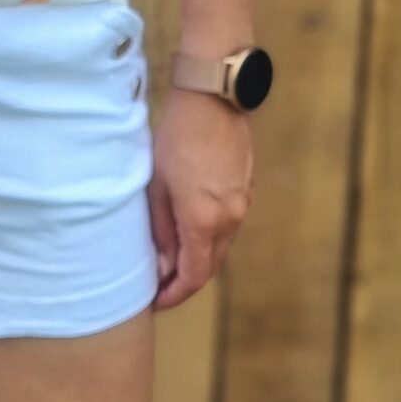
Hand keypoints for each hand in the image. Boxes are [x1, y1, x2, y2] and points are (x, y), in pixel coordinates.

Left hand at [147, 89, 253, 306]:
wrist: (213, 99)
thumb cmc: (176, 138)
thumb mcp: (157, 186)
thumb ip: (162, 230)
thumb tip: (163, 265)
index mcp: (204, 221)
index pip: (192, 276)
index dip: (173, 294)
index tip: (155, 302)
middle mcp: (230, 219)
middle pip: (209, 267)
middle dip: (185, 282)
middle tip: (159, 287)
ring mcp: (242, 204)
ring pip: (220, 247)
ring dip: (198, 260)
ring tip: (170, 262)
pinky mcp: (245, 190)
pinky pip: (228, 227)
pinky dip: (209, 239)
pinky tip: (190, 233)